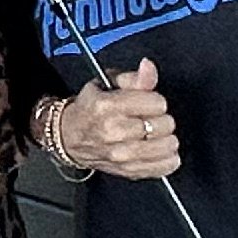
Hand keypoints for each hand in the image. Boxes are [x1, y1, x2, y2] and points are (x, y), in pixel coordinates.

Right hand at [53, 59, 182, 180]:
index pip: (156, 103)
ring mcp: (121, 155)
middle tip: (149, 118)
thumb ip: (134, 77)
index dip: (155, 100)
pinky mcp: (128, 171)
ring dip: (167, 139)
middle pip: (163, 124)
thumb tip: (149, 67)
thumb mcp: (107, 85)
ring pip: (165, 146)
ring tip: (157, 134)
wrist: (69, 137)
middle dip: (161, 119)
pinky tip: (161, 150)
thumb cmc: (90, 109)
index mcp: (107, 106)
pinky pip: (162, 167)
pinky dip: (168, 159)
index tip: (147, 103)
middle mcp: (113, 132)